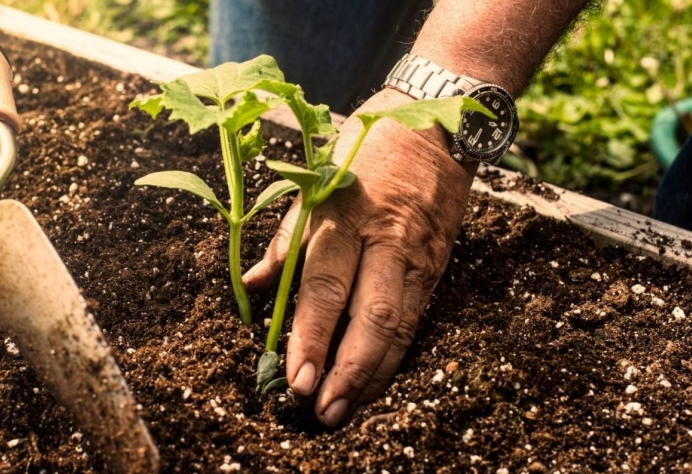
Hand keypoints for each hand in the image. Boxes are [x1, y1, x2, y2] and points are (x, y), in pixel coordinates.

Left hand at [244, 88, 476, 425]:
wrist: (441, 122)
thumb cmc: (364, 149)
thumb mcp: (315, 182)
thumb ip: (285, 241)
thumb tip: (250, 288)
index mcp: (343, 214)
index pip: (325, 287)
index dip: (309, 337)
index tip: (294, 378)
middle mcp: (384, 239)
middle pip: (369, 317)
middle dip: (345, 370)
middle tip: (321, 410)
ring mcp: (417, 254)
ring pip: (399, 327)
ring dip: (372, 375)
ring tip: (345, 409)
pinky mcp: (438, 264)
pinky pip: (417, 319)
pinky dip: (395, 355)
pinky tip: (376, 380)